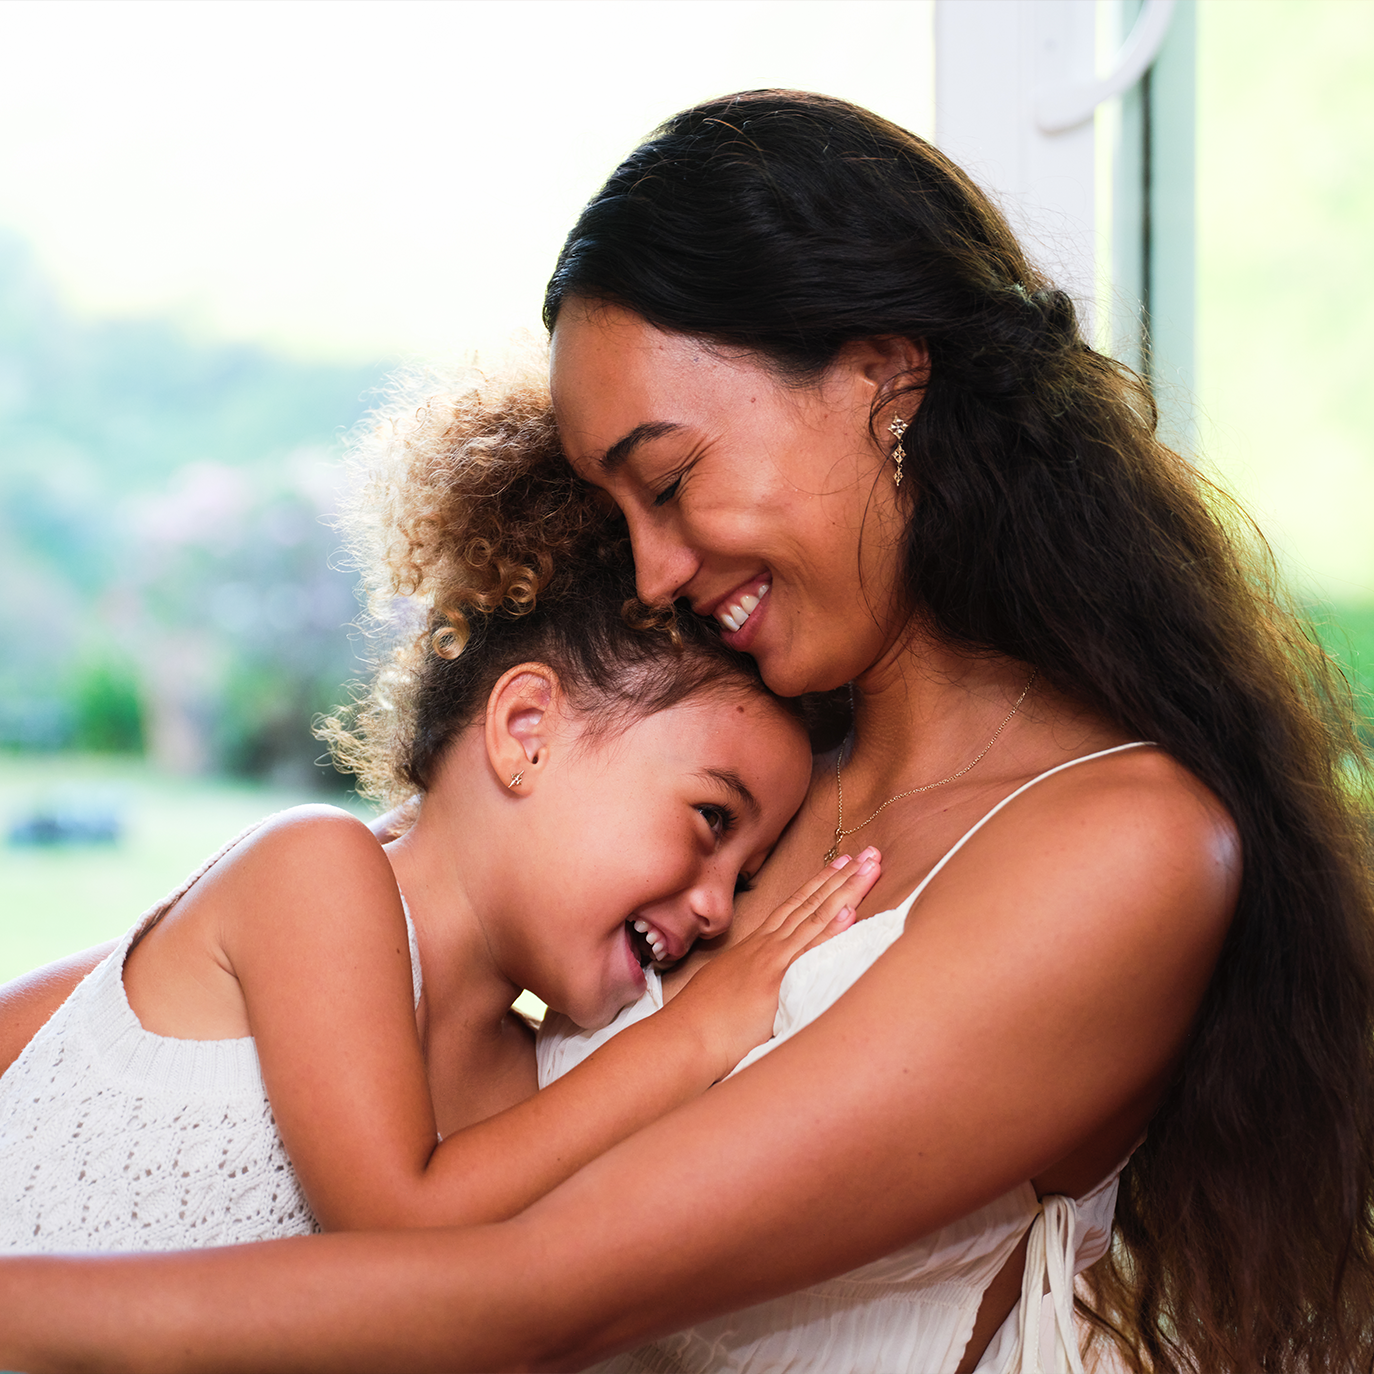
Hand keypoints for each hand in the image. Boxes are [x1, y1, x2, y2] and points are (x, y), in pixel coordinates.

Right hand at [662, 849, 881, 1080]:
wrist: (684, 1037)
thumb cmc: (703, 1021)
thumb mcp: (730, 988)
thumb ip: (753, 977)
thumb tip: (767, 981)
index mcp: (757, 946)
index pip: (795, 905)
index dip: (820, 882)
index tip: (842, 862)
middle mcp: (767, 946)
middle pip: (811, 903)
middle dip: (842, 876)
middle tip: (870, 852)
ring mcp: (772, 961)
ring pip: (816, 917)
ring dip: (846, 891)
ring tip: (870, 868)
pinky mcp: (776, 982)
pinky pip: (808, 951)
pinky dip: (831, 930)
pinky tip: (850, 912)